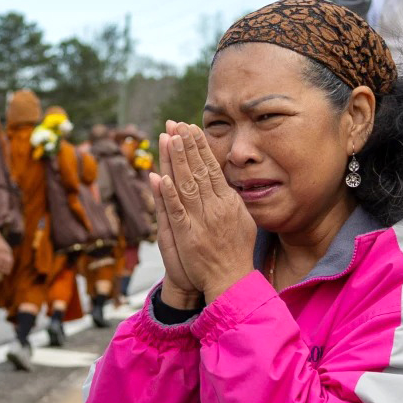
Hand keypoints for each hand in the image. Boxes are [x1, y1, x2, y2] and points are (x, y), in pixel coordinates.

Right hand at [0, 230, 13, 275]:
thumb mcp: (1, 247)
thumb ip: (2, 253)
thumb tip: (0, 259)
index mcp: (8, 250)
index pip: (11, 260)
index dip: (9, 267)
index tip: (8, 272)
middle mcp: (6, 251)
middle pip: (8, 261)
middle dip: (7, 268)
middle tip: (4, 273)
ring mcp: (2, 250)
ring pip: (3, 261)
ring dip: (1, 267)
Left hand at [155, 124, 256, 302]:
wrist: (230, 279)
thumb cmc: (235, 251)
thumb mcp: (241, 219)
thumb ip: (230, 199)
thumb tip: (222, 180)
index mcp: (228, 201)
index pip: (211, 167)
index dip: (199, 146)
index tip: (189, 128)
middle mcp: (215, 206)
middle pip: (198, 170)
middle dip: (186, 145)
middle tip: (175, 123)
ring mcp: (201, 220)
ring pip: (187, 184)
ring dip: (177, 161)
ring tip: (168, 138)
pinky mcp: (187, 235)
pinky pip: (176, 211)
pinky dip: (168, 194)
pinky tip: (161, 177)